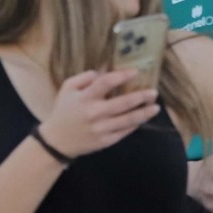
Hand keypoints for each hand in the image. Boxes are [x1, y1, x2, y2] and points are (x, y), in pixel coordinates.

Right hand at [38, 68, 159, 158]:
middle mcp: (95, 113)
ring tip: (155, 107)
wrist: (57, 141)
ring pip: (128, 120)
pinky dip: (135, 124)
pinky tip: (143, 118)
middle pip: (123, 103)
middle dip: (141, 97)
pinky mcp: (105, 141)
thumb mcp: (68, 88)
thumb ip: (85, 77)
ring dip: (144, 113)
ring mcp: (101, 129)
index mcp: (85, 98)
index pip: (107, 83)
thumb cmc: (63, 111)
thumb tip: (105, 71)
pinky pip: (124, 131)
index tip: (136, 72)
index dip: (123, 76)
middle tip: (154, 92)